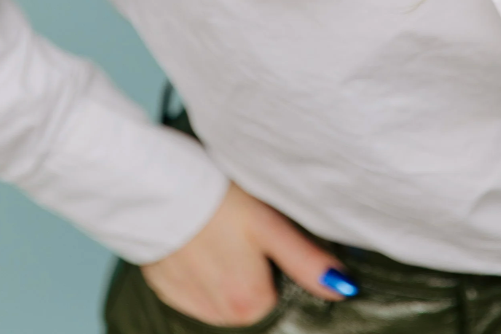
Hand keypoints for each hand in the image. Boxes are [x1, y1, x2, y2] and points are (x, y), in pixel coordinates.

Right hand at [140, 181, 355, 325]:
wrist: (157, 186)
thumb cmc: (219, 200)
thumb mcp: (271, 225)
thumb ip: (308, 262)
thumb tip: (344, 288)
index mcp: (249, 303)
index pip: (276, 292)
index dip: (272, 260)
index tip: (261, 235)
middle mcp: (218, 314)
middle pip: (248, 296)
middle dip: (247, 266)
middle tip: (239, 228)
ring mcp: (187, 302)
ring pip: (219, 292)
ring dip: (221, 267)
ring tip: (216, 229)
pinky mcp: (163, 286)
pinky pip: (190, 284)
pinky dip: (195, 265)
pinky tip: (195, 236)